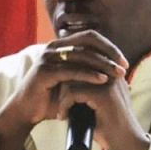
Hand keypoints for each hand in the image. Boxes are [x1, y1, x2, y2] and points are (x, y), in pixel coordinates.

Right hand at [0, 30, 128, 149]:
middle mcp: (53, 47)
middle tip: (124, 66)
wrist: (26, 112)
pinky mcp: (44, 72)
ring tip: (118, 74)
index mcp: (61, 46)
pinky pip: (71, 70)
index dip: (108, 47)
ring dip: (102, 64)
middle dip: (109, 53)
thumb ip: (87, 71)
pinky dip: (89, 75)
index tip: (123, 61)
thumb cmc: (51, 98)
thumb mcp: (72, 82)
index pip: (90, 37)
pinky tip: (103, 80)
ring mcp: (47, 58)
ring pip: (81, 55)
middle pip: (88, 41)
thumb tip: (113, 68)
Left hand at [56, 74, 150, 149]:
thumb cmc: (112, 126)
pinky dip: (64, 105)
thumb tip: (63, 81)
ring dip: (62, 97)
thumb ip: (88, 88)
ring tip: (62, 111)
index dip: (67, 76)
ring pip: (71, 80)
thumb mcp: (100, 101)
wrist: (128, 143)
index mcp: (111, 70)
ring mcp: (108, 83)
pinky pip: (73, 93)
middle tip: (60, 104)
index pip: (82, 61)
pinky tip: (63, 117)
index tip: (61, 94)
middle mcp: (111, 72)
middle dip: (62, 86)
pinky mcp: (103, 95)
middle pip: (75, 67)